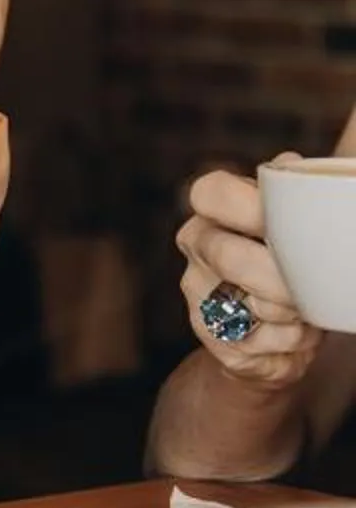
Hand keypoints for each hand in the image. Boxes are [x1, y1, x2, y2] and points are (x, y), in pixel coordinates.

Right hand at [176, 164, 321, 386]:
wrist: (276, 331)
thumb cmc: (290, 263)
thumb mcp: (290, 225)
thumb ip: (288, 195)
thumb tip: (292, 165)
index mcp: (211, 212)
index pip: (210, 193)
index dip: (248, 206)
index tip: (280, 224)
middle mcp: (196, 248)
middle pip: (230, 257)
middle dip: (282, 277)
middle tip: (311, 283)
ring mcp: (199, 296)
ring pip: (252, 306)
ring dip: (294, 313)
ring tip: (305, 307)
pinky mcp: (214, 338)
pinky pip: (261, 342)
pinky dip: (292, 341)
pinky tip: (294, 332)